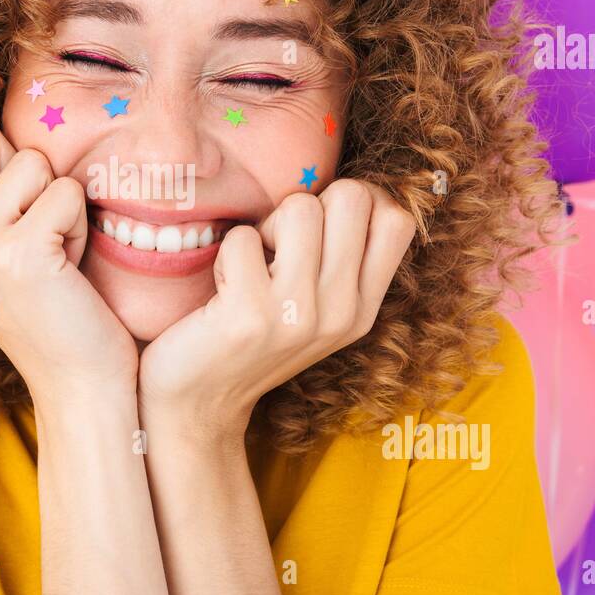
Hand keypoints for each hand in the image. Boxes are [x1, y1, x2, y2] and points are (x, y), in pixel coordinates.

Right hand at [0, 113, 137, 404]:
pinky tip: (69, 266)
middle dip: (19, 161)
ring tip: (53, 249)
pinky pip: (65, 191)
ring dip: (56, 199)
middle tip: (32, 219)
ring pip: (30, 159)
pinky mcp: (20, 254)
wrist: (77, 381)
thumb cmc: (46, 303)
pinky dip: (78, 223)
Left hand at [137, 179, 416, 442]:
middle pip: (351, 197)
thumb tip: (352, 189)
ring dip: (264, 227)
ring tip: (251, 267)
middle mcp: (342, 313)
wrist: (198, 406)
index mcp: (362, 309)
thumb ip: (339, 262)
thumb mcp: (314, 311)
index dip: (359, 198)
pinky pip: (242, 238)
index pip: (396, 220)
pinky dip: (225, 253)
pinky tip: (222, 290)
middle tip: (278, 246)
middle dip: (306, 205)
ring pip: (299, 209)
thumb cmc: (250, 340)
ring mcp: (299, 315)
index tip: (321, 221)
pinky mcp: (250, 316)